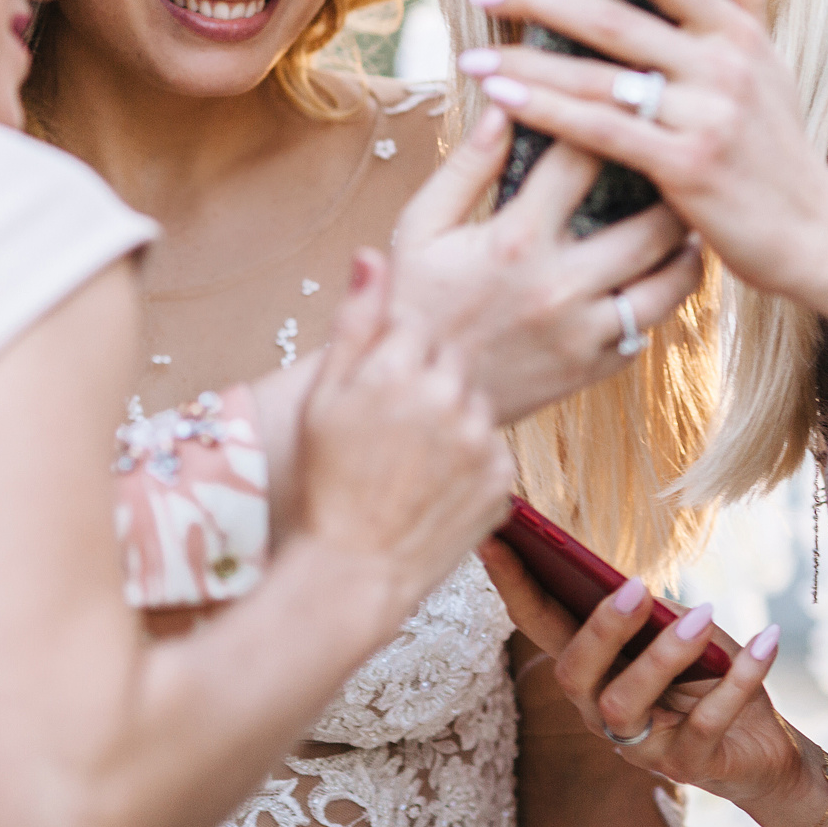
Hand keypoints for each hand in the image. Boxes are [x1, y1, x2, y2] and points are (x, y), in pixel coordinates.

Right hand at [298, 250, 515, 617]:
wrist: (354, 571)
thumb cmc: (328, 484)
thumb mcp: (323, 398)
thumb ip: (355, 321)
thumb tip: (371, 254)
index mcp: (397, 366)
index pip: (415, 327)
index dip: (393, 358)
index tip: (379, 390)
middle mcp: (447, 394)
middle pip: (450, 360)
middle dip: (427, 382)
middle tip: (395, 429)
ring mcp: (481, 437)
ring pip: (473, 402)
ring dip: (451, 419)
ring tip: (413, 462)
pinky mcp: (504, 476)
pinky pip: (491, 447)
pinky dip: (469, 459)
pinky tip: (434, 484)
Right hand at [387, 101, 707, 424]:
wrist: (411, 397)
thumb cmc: (412, 302)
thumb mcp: (421, 227)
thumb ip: (467, 167)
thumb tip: (503, 106)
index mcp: (516, 239)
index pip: (582, 159)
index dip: (604, 123)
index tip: (618, 105)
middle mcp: (560, 284)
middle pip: (654, 223)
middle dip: (671, 188)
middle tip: (676, 166)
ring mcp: (582, 332)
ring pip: (671, 282)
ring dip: (685, 247)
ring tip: (683, 223)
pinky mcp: (591, 369)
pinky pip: (649, 328)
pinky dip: (658, 299)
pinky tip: (652, 276)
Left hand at [459, 0, 827, 298]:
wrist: (814, 231)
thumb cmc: (777, 144)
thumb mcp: (769, 58)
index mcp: (736, 33)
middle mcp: (724, 66)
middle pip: (617, 17)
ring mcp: (706, 117)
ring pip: (600, 77)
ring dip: (527, 62)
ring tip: (471, 53)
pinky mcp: (687, 168)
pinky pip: (601, 131)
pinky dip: (546, 111)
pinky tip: (502, 98)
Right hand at [479, 535, 806, 812]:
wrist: (765, 748)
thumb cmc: (709, 678)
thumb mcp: (676, 632)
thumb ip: (647, 611)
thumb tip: (625, 582)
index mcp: (590, 671)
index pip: (538, 624)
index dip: (512, 584)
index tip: (494, 535)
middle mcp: (601, 713)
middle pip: (573, 675)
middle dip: (600, 630)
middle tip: (637, 587)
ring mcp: (641, 747)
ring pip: (625, 705)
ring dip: (664, 656)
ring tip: (704, 615)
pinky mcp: (689, 767)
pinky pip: (706, 722)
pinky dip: (739, 678)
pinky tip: (766, 640)